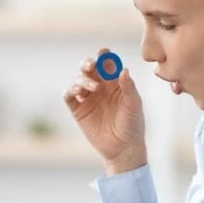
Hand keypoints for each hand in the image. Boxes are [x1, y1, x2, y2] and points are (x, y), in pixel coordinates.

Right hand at [62, 48, 146, 173]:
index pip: (107, 64)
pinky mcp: (78, 110)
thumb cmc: (132, 125)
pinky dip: (71, 90)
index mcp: (115, 82)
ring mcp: (88, 98)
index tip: (103, 53)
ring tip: (93, 88)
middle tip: (91, 65)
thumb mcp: (134, 105)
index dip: (104, 56)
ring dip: (83, 79)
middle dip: (88, 63)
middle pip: (89, 68)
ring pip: (79, 79)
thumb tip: (124, 70)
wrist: (123, 149)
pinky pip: (69, 95)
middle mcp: (100, 87)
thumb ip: (129, 87)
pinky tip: (79, 91)